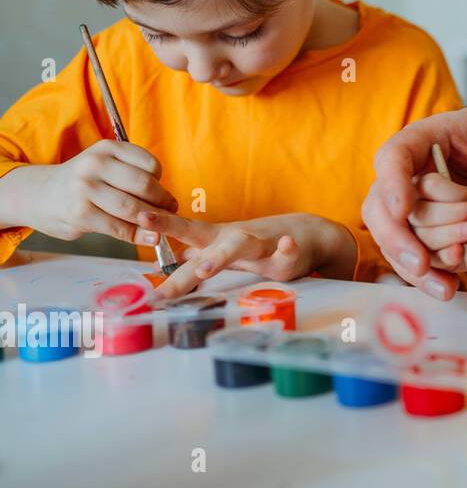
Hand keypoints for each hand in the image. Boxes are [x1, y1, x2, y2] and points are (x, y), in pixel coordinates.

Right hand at [16, 141, 176, 242]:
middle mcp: (95, 164)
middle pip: (145, 186)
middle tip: (169, 211)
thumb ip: (131, 176)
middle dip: (162, 203)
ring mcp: (85, 189)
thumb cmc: (82, 183)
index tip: (161, 192)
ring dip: (153, 220)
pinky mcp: (80, 214)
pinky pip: (119, 227)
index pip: (150, 164)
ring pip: (133, 208)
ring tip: (160, 225)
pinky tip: (149, 238)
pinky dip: (138, 235)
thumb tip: (168, 204)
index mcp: (107, 148)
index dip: (161, 181)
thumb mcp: (104, 166)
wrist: (38, 195)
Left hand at [139, 211, 356, 298]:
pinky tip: (288, 245)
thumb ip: (199, 255)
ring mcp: (262, 246)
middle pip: (200, 235)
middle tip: (146, 221)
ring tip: (202, 268)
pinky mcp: (290, 257)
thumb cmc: (265, 245)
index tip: (135, 218)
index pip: (184, 232)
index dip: (161, 225)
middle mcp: (235, 239)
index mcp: (218, 240)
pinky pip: (289, 255)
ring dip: (220, 256)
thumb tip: (164, 262)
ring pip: (240, 247)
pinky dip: (288, 250)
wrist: (311, 235)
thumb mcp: (228, 248)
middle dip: (174, 229)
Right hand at [362, 100, 466, 298]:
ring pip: (393, 240)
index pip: (393, 158)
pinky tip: (449, 288)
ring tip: (449, 277)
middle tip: (421, 262)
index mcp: (418, 141)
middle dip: (398, 239)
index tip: (404, 209)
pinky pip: (411, 258)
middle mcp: (403, 177)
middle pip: (380, 208)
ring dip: (418, 262)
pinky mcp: (417, 233)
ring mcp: (406, 208)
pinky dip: (428, 277)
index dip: (393, 184)